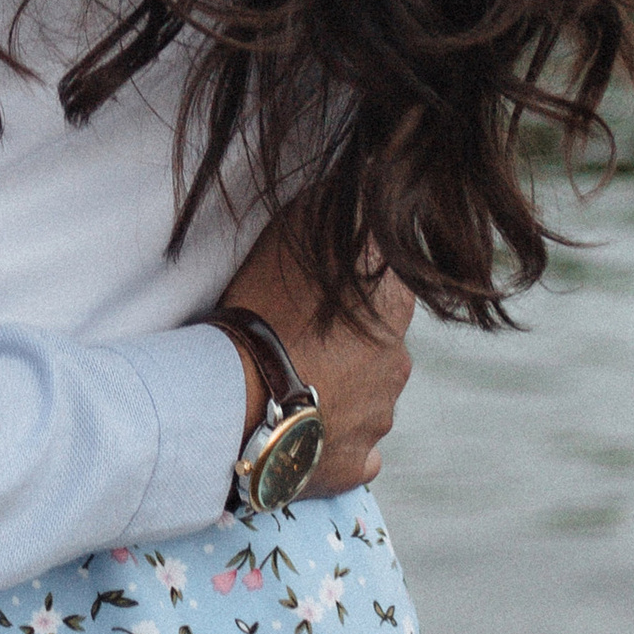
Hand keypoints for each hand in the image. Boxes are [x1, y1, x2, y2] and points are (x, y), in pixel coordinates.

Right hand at [214, 216, 414, 499]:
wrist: (236, 401)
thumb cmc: (263, 308)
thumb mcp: (295, 234)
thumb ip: (341, 204)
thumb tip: (374, 168)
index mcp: (391, 307)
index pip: (392, 285)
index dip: (357, 288)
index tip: (322, 295)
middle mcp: (398, 364)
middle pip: (379, 347)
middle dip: (347, 345)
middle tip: (296, 341)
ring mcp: (380, 419)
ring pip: (367, 399)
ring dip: (337, 391)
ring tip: (288, 386)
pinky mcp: (357, 466)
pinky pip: (355, 452)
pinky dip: (334, 442)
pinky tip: (303, 430)